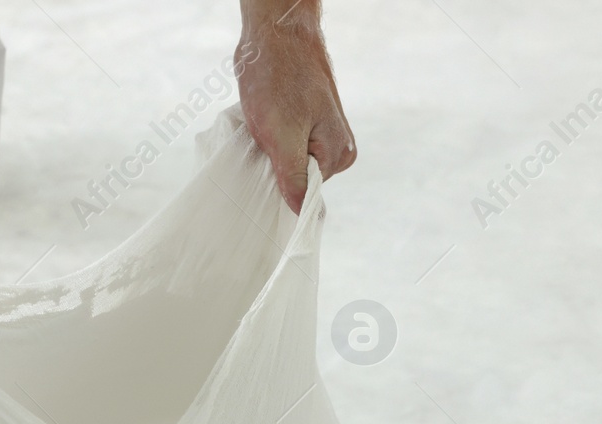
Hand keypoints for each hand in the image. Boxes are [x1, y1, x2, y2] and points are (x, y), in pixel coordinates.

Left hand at [236, 1, 355, 213]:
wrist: (274, 33)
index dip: (281, 186)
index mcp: (339, 154)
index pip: (307, 194)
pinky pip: (285, 146)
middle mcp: (337, 147)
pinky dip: (268, 140)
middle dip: (275, 166)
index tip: (266, 167)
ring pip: (288, 163)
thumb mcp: (281, 135)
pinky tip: (263, 122)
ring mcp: (323, 134)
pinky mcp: (307, 124)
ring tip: (264, 125)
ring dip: (269, 152)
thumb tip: (301, 212)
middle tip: (263, 140)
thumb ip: (293, 177)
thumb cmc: (278, 76)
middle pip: (298, 180)